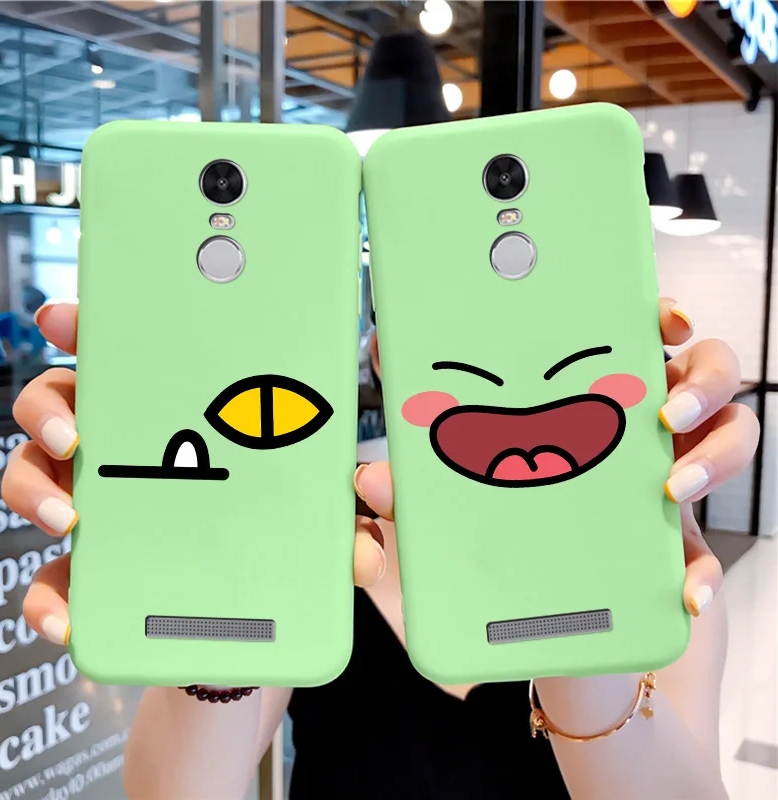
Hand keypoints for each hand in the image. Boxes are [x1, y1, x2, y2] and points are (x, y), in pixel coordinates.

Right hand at [3, 304, 385, 647]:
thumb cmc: (289, 544)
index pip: (131, 358)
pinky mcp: (99, 577)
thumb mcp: (329, 517)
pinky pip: (54, 581)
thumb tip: (371, 486)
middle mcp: (134, 454)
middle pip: (66, 407)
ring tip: (71, 517)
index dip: (91, 331)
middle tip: (75, 432)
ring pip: (40, 480)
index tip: (68, 319)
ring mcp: (108, 512)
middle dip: (52, 407)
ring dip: (38, 490)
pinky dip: (50, 596)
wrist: (267, 626)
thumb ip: (352, 506)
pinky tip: (68, 614)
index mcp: (184, 416)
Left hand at [354, 298, 758, 617]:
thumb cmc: (494, 544)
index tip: (654, 314)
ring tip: (672, 485)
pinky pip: (708, 551)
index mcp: (584, 402)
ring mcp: (661, 484)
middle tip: (665, 402)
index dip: (648, 315)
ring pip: (728, 439)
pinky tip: (683, 591)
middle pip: (698, 374)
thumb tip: (367, 481)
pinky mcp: (676, 549)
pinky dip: (701, 571)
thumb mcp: (445, 511)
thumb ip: (411, 494)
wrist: (535, 624)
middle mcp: (634, 433)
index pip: (624, 339)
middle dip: (697, 376)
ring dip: (713, 455)